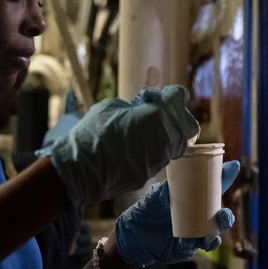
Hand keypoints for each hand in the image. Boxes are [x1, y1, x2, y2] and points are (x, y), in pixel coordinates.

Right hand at [38, 85, 200, 208]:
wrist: (80, 170)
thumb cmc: (92, 132)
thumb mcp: (112, 106)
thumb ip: (135, 104)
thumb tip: (144, 105)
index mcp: (159, 115)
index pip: (179, 97)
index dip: (169, 94)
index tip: (159, 96)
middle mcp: (167, 138)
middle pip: (188, 124)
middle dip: (176, 116)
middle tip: (157, 113)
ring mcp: (161, 159)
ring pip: (177, 143)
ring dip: (167, 134)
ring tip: (145, 130)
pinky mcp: (151, 174)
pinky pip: (161, 157)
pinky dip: (154, 149)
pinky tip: (135, 147)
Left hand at [115, 160, 239, 267]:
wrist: (133, 232)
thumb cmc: (149, 208)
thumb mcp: (157, 194)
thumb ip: (166, 188)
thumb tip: (175, 183)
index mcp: (196, 200)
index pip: (214, 188)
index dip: (225, 177)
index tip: (233, 166)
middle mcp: (199, 217)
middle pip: (219, 217)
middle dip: (226, 217)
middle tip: (224, 214)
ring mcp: (194, 234)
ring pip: (212, 236)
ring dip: (216, 234)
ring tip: (214, 233)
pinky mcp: (184, 249)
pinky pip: (192, 247)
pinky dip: (194, 244)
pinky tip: (193, 241)